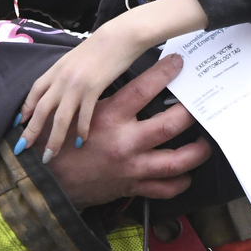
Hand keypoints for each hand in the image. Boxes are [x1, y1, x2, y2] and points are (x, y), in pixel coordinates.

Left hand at [17, 17, 146, 163]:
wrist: (120, 36)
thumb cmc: (100, 48)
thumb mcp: (75, 59)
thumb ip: (64, 74)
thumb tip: (59, 89)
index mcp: (55, 70)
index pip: (34, 93)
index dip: (25, 109)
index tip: (18, 125)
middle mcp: (61, 78)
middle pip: (41, 109)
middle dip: (30, 131)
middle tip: (22, 149)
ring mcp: (76, 84)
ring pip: (60, 118)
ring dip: (53, 139)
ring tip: (49, 156)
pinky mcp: (94, 88)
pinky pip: (84, 115)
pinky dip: (81, 130)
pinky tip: (80, 142)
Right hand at [44, 55, 210, 208]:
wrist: (45, 182)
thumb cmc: (57, 143)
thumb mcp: (73, 113)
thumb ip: (97, 97)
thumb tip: (116, 74)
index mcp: (108, 118)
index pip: (142, 90)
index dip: (163, 73)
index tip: (178, 62)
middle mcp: (124, 142)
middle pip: (169, 126)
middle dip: (190, 113)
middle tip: (201, 103)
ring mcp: (131, 167)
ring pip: (176, 162)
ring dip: (196, 152)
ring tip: (205, 144)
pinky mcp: (131, 187)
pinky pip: (163, 188)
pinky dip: (179, 183)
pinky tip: (187, 174)